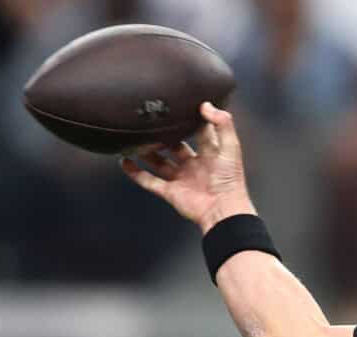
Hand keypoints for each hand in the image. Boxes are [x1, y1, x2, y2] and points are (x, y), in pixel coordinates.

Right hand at [121, 102, 255, 233]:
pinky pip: (149, 181)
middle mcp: (194, 165)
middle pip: (175, 146)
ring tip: (134, 139)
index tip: (178, 106)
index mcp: (210, 153)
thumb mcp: (231, 146)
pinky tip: (125, 162)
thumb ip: (222, 124)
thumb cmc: (230, 180)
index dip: (191, 120)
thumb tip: (207, 105)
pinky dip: (136, 173)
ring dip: (147, 152)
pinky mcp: (170, 192)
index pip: (199, 132)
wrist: (223, 210)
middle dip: (164, 136)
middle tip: (150, 123)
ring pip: (159, 162)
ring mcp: (181, 178)